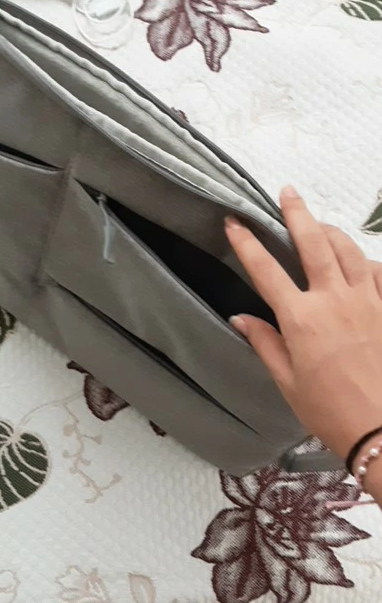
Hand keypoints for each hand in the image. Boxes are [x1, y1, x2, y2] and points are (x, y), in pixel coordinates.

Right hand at [225, 186, 381, 461]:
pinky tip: (356, 260)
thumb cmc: (329, 410)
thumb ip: (264, 342)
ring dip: (330, 231)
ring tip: (319, 224)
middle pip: (313, 243)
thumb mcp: (287, 381)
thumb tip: (240, 318)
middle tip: (288, 192)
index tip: (234, 223)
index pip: (266, 270)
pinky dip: (362, 259)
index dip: (247, 243)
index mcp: (301, 319)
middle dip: (297, 213)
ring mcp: (366, 300)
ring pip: (348, 249)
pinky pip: (376, 271)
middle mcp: (334, 300)